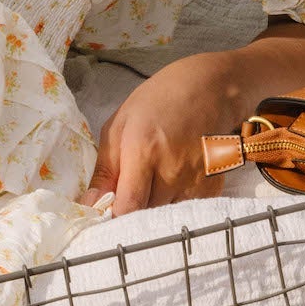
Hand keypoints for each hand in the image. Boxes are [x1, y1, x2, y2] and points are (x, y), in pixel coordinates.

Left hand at [78, 52, 248, 216]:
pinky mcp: (213, 186)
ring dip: (155, 207)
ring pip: (166, 216)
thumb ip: (105, 170)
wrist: (212, 87)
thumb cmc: (160, 100)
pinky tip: (175, 178)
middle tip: (131, 191)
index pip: (127, 207)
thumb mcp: (119, 125)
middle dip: (133, 210)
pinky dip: (176, 202)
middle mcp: (172, 171)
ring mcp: (195, 180)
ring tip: (155, 180)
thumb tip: (91, 206)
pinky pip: (187, 209)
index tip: (107, 215)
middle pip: (146, 216)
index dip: (114, 218)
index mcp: (143, 151)